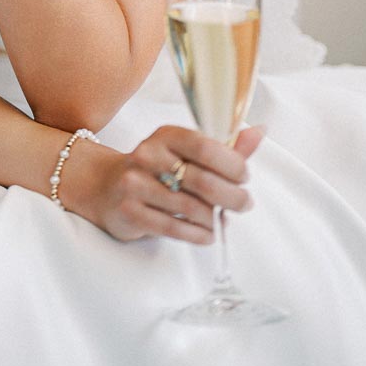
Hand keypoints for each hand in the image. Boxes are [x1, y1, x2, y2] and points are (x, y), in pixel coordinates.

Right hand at [62, 125, 265, 243]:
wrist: (105, 187)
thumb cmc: (155, 169)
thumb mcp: (185, 152)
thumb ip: (223, 146)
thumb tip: (259, 131)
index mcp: (165, 135)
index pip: (205, 146)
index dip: (232, 164)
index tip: (244, 176)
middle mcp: (148, 155)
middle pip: (202, 180)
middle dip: (232, 196)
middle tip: (244, 203)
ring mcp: (135, 183)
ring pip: (190, 208)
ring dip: (215, 218)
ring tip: (222, 220)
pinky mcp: (130, 211)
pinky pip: (174, 228)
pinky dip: (199, 235)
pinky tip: (208, 234)